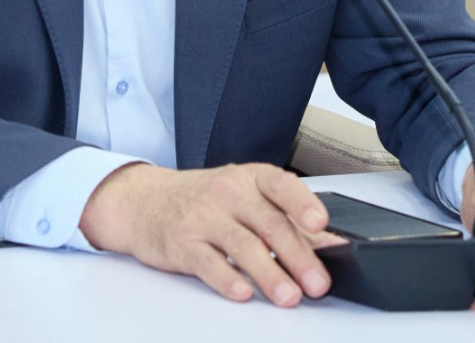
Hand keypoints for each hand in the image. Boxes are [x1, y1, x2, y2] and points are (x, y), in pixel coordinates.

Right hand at [78, 162, 345, 305]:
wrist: (145, 200)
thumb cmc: (204, 200)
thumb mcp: (245, 197)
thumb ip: (286, 219)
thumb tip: (330, 244)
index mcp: (250, 178)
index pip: (281, 186)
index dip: (302, 203)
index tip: (320, 223)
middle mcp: (228, 193)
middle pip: (269, 224)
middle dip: (298, 256)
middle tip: (317, 283)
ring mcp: (203, 217)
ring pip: (243, 246)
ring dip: (269, 274)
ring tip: (289, 296)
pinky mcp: (182, 243)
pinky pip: (208, 262)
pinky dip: (227, 279)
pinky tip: (242, 292)